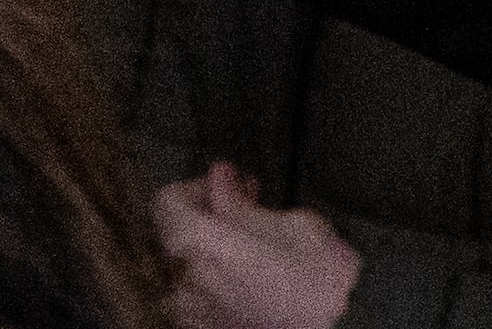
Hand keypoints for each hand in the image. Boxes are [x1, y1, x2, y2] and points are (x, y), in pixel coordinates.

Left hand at [156, 165, 360, 328]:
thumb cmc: (324, 277)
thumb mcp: (291, 223)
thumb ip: (241, 202)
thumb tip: (219, 176)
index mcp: (203, 246)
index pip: (167, 203)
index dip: (197, 187)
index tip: (228, 188)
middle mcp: (188, 283)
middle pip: (175, 235)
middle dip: (207, 217)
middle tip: (248, 206)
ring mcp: (195, 316)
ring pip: (184, 270)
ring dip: (208, 252)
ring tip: (249, 246)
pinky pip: (194, 303)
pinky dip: (211, 285)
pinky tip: (246, 279)